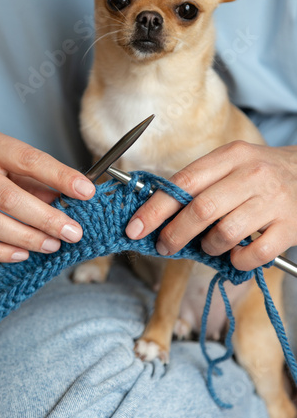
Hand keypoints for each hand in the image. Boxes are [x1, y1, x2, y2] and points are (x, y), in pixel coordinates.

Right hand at [0, 127, 94, 262]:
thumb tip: (72, 202)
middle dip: (46, 219)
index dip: (60, 176)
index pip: (30, 160)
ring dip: (26, 238)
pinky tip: (21, 254)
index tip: (86, 192)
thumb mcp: (11, 162)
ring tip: (52, 245)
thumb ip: (38, 180)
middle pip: (8, 197)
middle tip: (72, 232)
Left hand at [126, 141, 296, 270]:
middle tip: (164, 245)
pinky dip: (236, 261)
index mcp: (231, 156)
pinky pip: (253, 254)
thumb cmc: (260, 173)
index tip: (136, 227)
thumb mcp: (230, 164)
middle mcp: (252, 175)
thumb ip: (198, 183)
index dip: (155, 208)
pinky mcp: (288, 227)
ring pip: (225, 233)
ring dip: (208, 247)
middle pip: (201, 209)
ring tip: (209, 245)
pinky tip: (235, 256)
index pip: (184, 182)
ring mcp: (272, 202)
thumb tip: (157, 211)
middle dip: (174, 234)